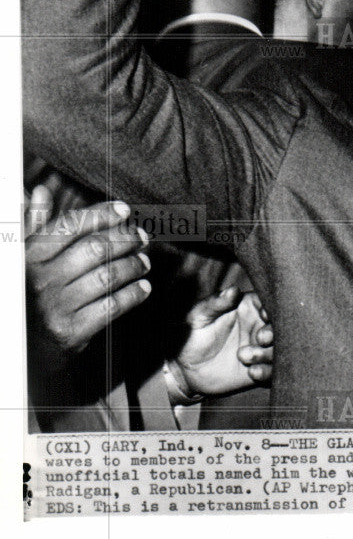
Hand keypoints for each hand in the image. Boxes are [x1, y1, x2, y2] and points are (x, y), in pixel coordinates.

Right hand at [25, 186, 150, 363]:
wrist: (21, 347)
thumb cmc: (28, 293)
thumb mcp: (24, 258)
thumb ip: (34, 225)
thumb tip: (41, 190)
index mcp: (29, 258)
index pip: (70, 226)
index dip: (101, 214)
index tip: (124, 210)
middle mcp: (41, 280)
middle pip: (94, 249)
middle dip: (125, 239)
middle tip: (142, 236)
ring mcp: (56, 307)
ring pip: (107, 276)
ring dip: (133, 265)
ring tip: (144, 261)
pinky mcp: (71, 332)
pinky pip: (111, 307)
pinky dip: (133, 295)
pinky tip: (143, 287)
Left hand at [168, 288, 273, 398]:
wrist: (185, 367)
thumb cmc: (192, 333)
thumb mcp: (199, 314)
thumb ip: (216, 302)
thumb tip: (233, 290)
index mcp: (249, 307)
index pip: (270, 302)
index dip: (272, 308)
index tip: (264, 316)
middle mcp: (259, 326)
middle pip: (281, 326)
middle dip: (274, 332)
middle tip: (261, 337)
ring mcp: (261, 348)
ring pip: (279, 349)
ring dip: (268, 354)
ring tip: (244, 357)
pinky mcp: (259, 369)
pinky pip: (273, 371)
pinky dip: (268, 373)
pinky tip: (252, 372)